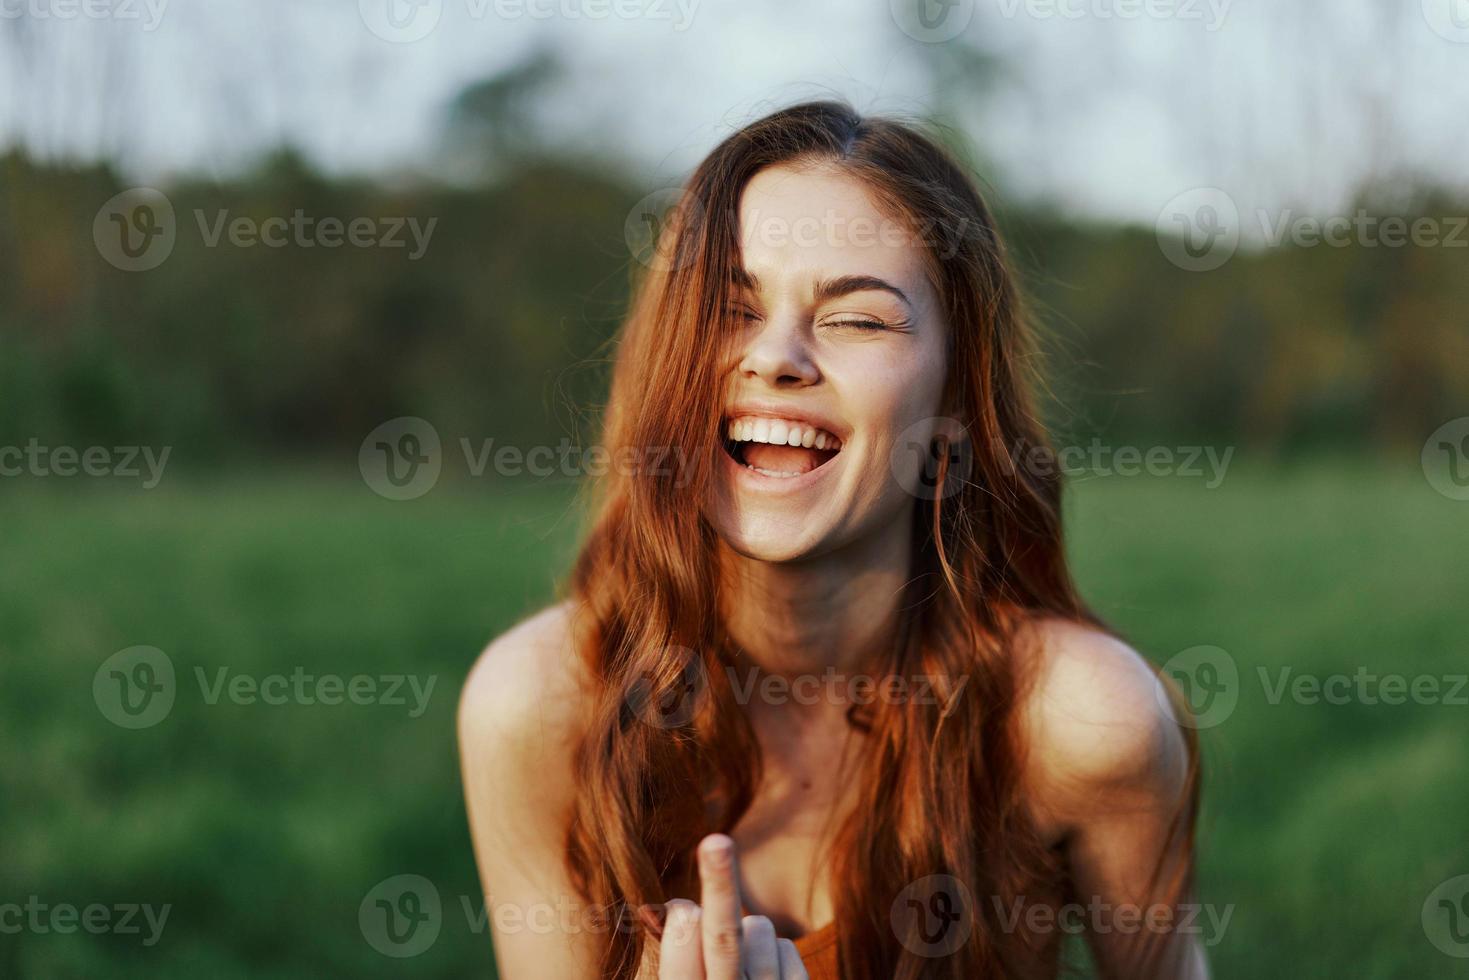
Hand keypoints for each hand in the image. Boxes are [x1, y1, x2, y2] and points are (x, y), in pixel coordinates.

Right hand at [642, 834, 808, 979]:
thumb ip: (673, 958)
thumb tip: (666, 908)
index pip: (684, 950)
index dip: (682, 920)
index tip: (683, 906)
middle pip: (725, 937)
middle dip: (720, 885)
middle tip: (716, 840)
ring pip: (758, 930)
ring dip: (746, 930)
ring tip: (736, 960)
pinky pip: (785, 948)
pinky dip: (772, 952)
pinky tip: (761, 975)